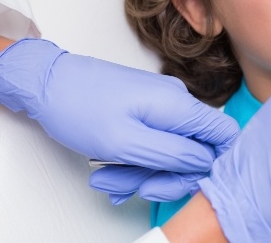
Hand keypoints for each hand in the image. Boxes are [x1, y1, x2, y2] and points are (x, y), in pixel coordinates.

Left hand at [0, 38, 238, 201]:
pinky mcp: (144, 110)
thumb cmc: (78, 106)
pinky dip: (134, 162)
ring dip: (142, 173)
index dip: (214, 164)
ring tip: (108, 180)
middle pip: (194, 150)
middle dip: (165, 176)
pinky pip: (152, 143)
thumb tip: (206, 162)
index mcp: (178, 105)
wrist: (46, 83)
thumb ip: (172, 154)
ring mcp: (159, 105)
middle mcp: (175, 102)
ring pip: (169, 151)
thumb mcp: (126, 142)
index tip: (186, 182)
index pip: (224, 133)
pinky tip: (110, 172)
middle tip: (135, 188)